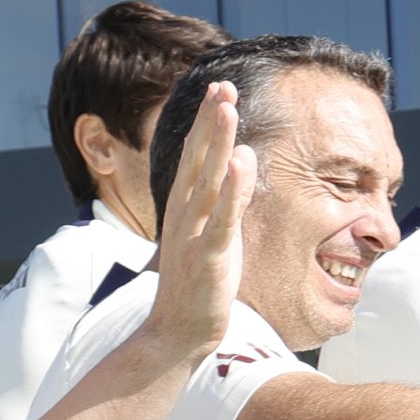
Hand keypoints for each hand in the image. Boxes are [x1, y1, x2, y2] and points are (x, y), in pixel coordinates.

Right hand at [137, 85, 256, 361]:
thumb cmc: (198, 283)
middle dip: (209, 121)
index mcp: (184, 207)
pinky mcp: (209, 257)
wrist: (176, 332)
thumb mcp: (213, 232)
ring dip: (216, 144)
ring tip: (226, 109)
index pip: (195, 156)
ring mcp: (194, 234)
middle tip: (222, 86)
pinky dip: (230, 191)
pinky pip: (221, 219)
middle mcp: (184, 214)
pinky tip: (240, 164)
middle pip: (197, 158)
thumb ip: (227, 196)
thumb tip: (242, 157)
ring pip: (206, 181)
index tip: (219, 91)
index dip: (207, 123)